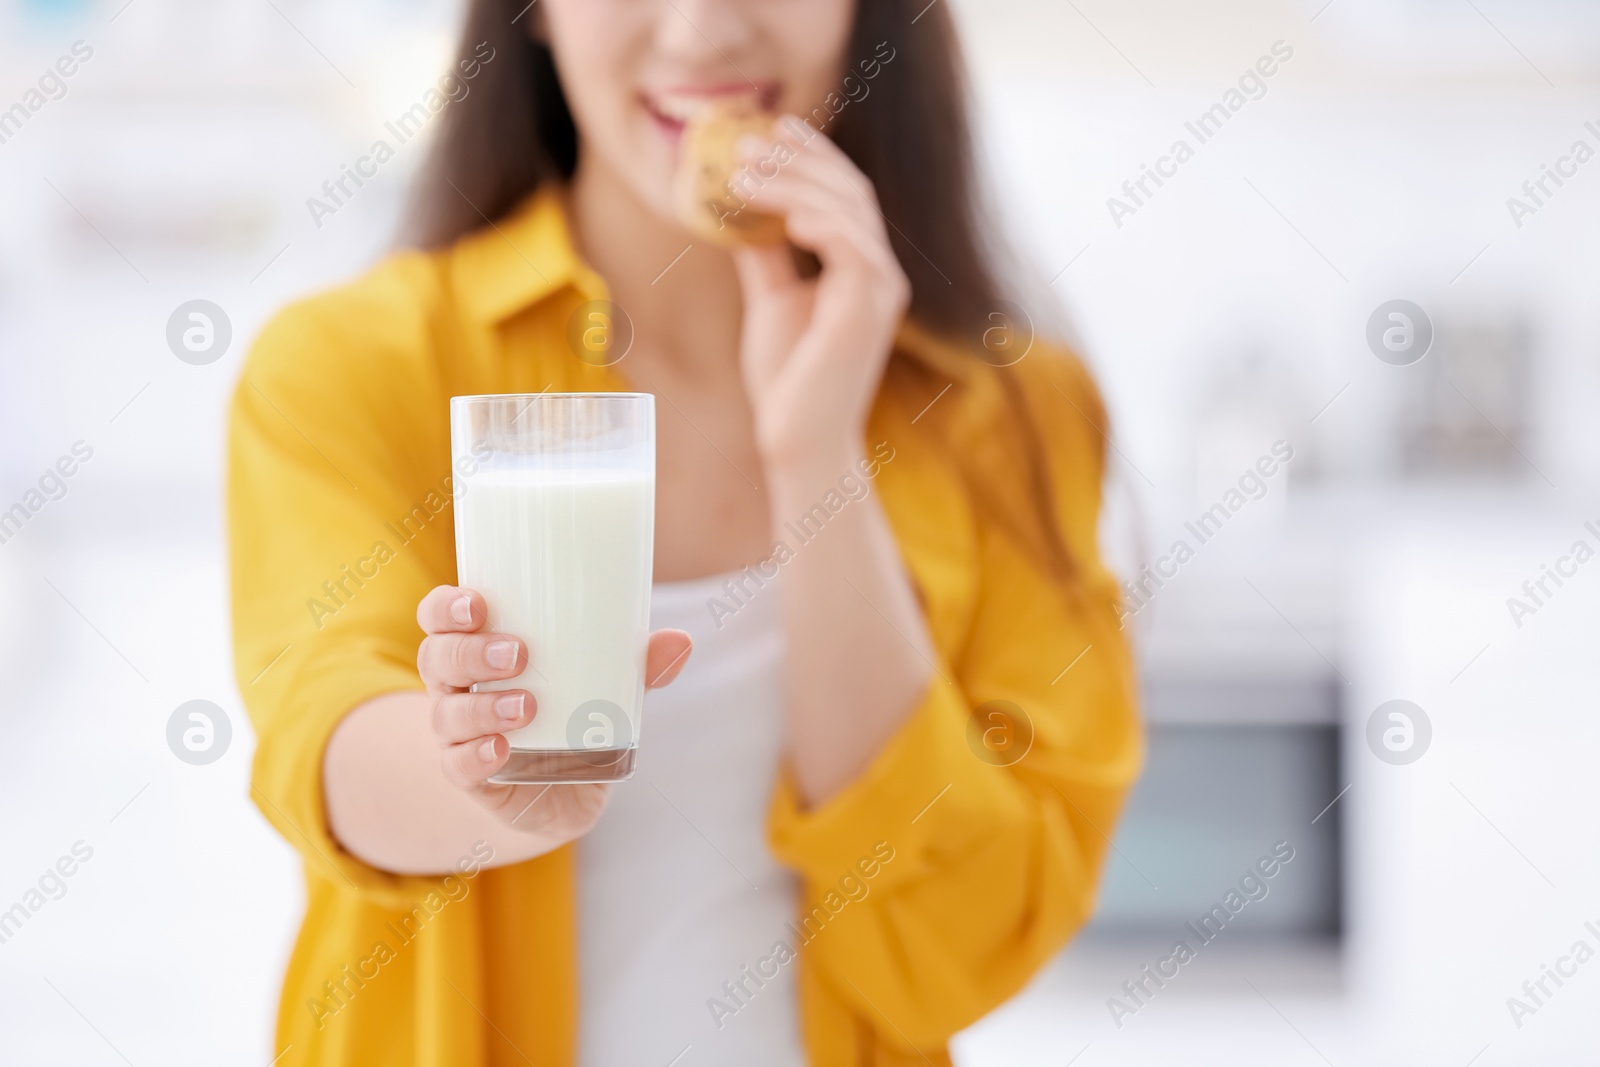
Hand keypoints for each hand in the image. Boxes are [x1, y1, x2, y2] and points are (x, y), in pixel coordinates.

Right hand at [414, 585, 691, 843]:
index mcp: (478, 649)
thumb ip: (638, 665)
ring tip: (526, 705)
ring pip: (447, 714)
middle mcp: (458, 688)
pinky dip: (477, 757)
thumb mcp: (605, 686)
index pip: (441, 617)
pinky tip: (501, 750)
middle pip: (438, 659)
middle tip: (518, 654)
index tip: (479, 602)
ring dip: (482, 706)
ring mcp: (459, 735)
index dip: (447, 606)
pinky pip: (459, 767)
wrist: (561, 794)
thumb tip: (681, 641)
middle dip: (470, 652)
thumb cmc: (573, 715)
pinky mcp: (472, 779)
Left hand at [731, 118, 910, 467]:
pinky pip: (854, 249)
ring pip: (848, 210)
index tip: (771, 127)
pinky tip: (784, 215)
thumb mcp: (771, 301)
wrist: (797, 440)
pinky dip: (822, 223)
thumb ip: (766, 256)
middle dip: (799, 158)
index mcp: (861, 268)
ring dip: (795, 182)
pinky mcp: (867, 312)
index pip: (844, 194)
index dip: (811, 155)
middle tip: (748, 139)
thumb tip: (738, 210)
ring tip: (744, 171)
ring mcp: (879, 292)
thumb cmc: (787, 380)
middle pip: (850, 190)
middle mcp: (879, 274)